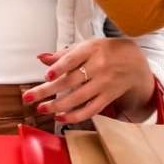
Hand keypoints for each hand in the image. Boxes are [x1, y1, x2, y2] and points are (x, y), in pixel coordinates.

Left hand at [22, 38, 156, 124]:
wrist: (134, 62)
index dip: (60, 67)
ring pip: (79, 98)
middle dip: (48, 91)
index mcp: (92, 50)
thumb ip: (64, 54)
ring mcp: (104, 84)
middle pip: (71, 81)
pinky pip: (90, 110)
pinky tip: (60, 117)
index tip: (47, 75)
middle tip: (29, 97)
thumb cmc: (106, 51)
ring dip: (57, 106)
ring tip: (41, 108)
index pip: (74, 59)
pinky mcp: (107, 97)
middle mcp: (99, 67)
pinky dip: (75, 116)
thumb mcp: (87, 46)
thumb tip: (41, 58)